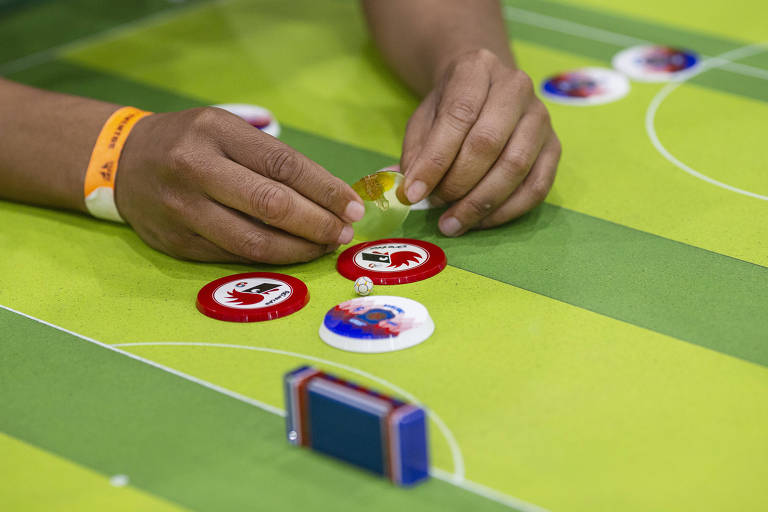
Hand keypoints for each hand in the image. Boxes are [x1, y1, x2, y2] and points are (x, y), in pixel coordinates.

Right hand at [116, 107, 364, 263]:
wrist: (121, 161)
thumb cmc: (189, 143)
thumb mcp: (225, 130)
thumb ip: (271, 159)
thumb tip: (330, 196)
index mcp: (215, 131)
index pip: (285, 165)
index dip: (326, 190)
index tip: (353, 206)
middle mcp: (195, 168)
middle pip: (272, 205)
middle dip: (318, 224)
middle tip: (343, 232)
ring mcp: (182, 209)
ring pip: (254, 242)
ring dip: (299, 249)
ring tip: (323, 246)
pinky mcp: (175, 242)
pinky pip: (233, 257)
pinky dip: (270, 259)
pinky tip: (291, 253)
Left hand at [399, 49, 560, 235]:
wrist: (486, 88)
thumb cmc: (451, 107)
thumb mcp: (424, 119)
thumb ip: (416, 152)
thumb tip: (406, 189)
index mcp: (476, 69)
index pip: (458, 115)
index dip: (435, 160)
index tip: (413, 193)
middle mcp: (515, 87)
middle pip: (489, 142)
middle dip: (458, 183)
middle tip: (435, 207)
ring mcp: (540, 117)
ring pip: (516, 166)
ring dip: (481, 202)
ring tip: (453, 222)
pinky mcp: (554, 146)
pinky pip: (537, 186)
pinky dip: (507, 211)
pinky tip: (480, 221)